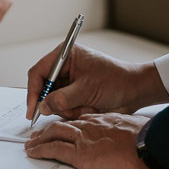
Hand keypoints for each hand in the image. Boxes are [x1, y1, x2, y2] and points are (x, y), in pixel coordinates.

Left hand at [24, 113, 158, 168]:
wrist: (149, 145)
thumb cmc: (149, 140)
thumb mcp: (137, 130)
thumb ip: (129, 133)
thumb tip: (135, 141)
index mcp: (103, 120)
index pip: (79, 120)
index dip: (68, 124)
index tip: (62, 128)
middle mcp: (90, 126)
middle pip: (63, 124)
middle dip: (48, 130)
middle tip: (38, 135)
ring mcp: (83, 139)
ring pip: (53, 134)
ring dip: (39, 139)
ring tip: (30, 144)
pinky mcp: (80, 154)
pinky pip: (53, 150)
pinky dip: (40, 150)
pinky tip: (32, 153)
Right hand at [25, 44, 168, 120]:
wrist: (135, 92)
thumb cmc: (117, 81)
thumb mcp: (87, 89)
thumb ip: (62, 98)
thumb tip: (43, 106)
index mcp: (65, 56)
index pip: (39, 73)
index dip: (34, 92)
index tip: (33, 110)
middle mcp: (64, 68)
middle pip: (44, 90)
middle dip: (57, 104)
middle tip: (71, 110)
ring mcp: (69, 83)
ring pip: (54, 103)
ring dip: (69, 110)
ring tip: (87, 107)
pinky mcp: (74, 95)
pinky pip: (64, 109)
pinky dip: (75, 112)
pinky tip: (90, 109)